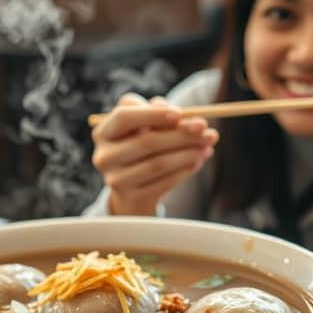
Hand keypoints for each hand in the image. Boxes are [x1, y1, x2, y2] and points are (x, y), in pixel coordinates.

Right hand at [91, 94, 218, 215]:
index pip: (125, 117)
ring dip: (188, 154)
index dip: (153, 114)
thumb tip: (185, 117)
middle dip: (182, 135)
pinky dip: (185, 170)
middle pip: (146, 142)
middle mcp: (105, 156)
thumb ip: (159, 115)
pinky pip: (164, 182)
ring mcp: (116, 180)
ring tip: (207, 147)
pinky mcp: (131, 198)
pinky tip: (198, 161)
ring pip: (158, 163)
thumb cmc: (141, 150)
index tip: (180, 114)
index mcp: (104, 132)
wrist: (132, 193)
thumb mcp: (144, 128)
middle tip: (207, 131)